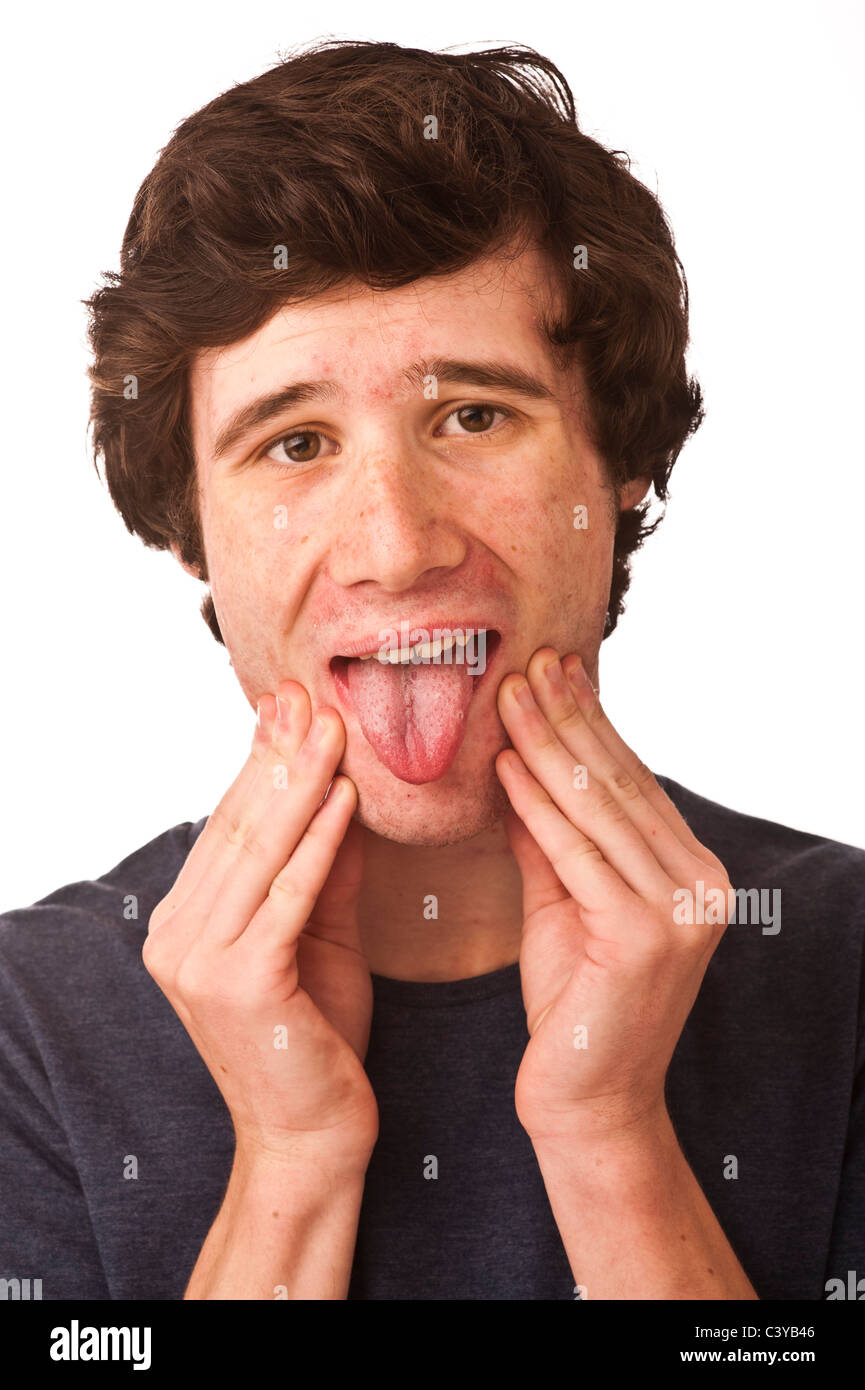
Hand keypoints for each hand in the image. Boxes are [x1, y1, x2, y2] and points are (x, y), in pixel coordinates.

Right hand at [143, 682, 377, 1168]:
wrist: (312, 1137)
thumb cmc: (319, 1038)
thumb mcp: (321, 935)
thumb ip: (325, 870)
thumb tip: (344, 791)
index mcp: (186, 923)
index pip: (231, 827)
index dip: (264, 762)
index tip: (291, 705)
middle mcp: (178, 937)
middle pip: (241, 828)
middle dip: (281, 756)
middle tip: (311, 695)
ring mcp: (200, 962)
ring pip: (260, 853)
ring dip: (301, 782)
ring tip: (332, 726)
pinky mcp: (240, 983)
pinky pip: (288, 896)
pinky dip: (320, 842)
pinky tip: (344, 797)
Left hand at [495, 648, 730, 1146]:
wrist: (587, 1099)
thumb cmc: (571, 1002)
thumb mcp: (560, 900)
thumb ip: (548, 836)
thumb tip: (517, 763)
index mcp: (691, 870)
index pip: (630, 781)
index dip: (588, 722)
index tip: (550, 669)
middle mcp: (700, 884)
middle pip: (618, 784)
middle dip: (567, 718)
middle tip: (527, 661)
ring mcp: (682, 910)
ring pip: (599, 809)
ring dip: (547, 745)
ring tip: (508, 694)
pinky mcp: (647, 935)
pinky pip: (577, 854)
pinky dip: (537, 806)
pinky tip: (505, 765)